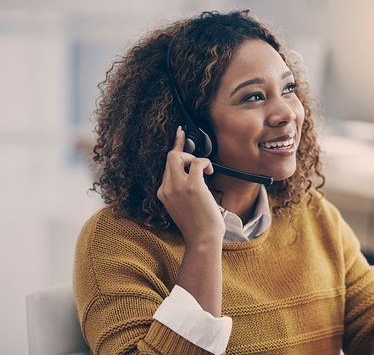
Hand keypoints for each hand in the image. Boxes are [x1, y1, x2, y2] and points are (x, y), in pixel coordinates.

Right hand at [157, 126, 224, 246]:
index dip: (175, 148)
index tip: (179, 134)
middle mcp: (167, 188)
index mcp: (163, 192)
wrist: (202, 239)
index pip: (166, 165)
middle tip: (196, 157)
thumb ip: (181, 189)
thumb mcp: (181, 205)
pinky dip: (205, 163)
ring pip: (178, 155)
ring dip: (193, 157)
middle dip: (184, 151)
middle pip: (170, 157)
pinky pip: (196, 162)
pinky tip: (210, 172)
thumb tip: (193, 172)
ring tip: (205, 171)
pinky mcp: (192, 186)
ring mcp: (178, 186)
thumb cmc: (197, 225)